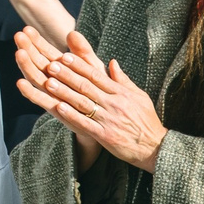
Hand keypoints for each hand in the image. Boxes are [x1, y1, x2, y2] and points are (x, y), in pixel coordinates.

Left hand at [18, 28, 165, 170]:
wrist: (155, 147)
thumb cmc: (146, 120)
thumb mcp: (139, 96)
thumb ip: (123, 80)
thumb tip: (112, 62)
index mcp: (120, 92)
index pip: (96, 75)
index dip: (79, 65)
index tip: (64, 55)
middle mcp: (114, 103)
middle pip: (86, 86)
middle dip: (67, 75)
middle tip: (51, 64)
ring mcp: (109, 119)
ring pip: (83, 103)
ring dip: (65, 92)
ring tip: (49, 83)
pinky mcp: (105, 135)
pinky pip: (85, 123)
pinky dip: (72, 115)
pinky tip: (59, 108)